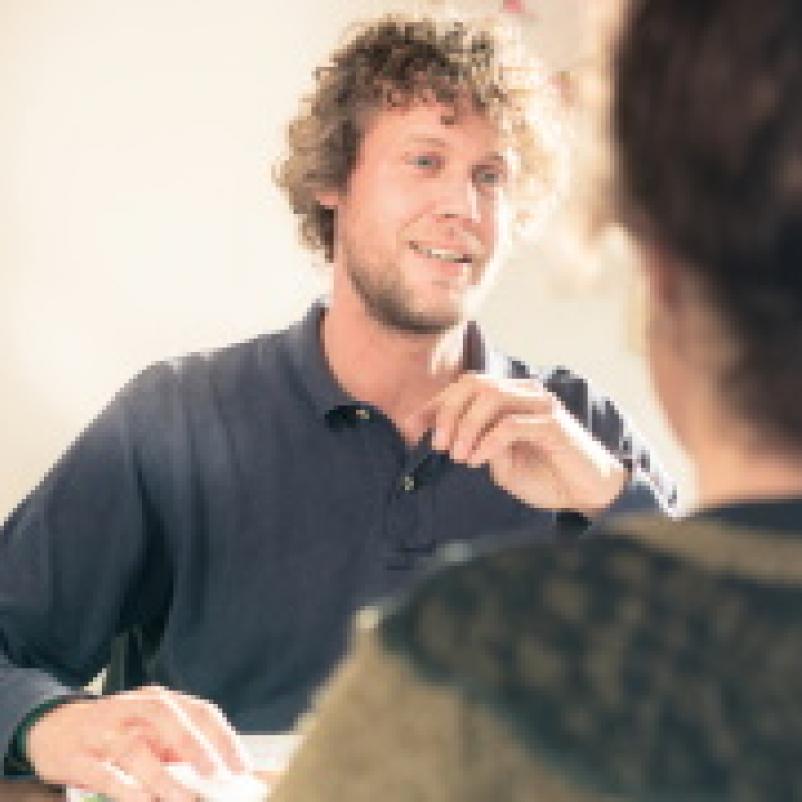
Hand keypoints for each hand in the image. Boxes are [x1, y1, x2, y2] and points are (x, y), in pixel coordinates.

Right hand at [26, 686, 251, 801]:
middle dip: (194, 745)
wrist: (53, 728)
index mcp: (159, 700)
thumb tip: (218, 779)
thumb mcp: (151, 733)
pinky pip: (102, 772)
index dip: (222, 737)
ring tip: (183, 799)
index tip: (240, 766)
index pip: (199, 710)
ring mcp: (102, 730)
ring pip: (134, 748)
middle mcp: (133, 707)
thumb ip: (180, 751)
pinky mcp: (75, 756)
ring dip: (160, 775)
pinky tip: (142, 800)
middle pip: (168, 717)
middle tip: (214, 773)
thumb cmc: (115, 732)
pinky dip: (124, 787)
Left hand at [408, 374, 626, 515]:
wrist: (585, 493)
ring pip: (491, 396)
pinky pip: (510, 424)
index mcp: (510, 397)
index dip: (435, 404)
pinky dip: (487, 441)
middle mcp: (525, 393)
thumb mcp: (498, 461)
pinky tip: (478, 460)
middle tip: (440, 445)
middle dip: (449, 412)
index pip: (466, 386)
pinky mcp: (553, 424)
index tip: (411, 427)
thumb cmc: (543, 475)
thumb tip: (447, 434)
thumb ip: (476, 443)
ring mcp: (541, 405)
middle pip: (475, 383)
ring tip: (459, 455)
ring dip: (466, 426)